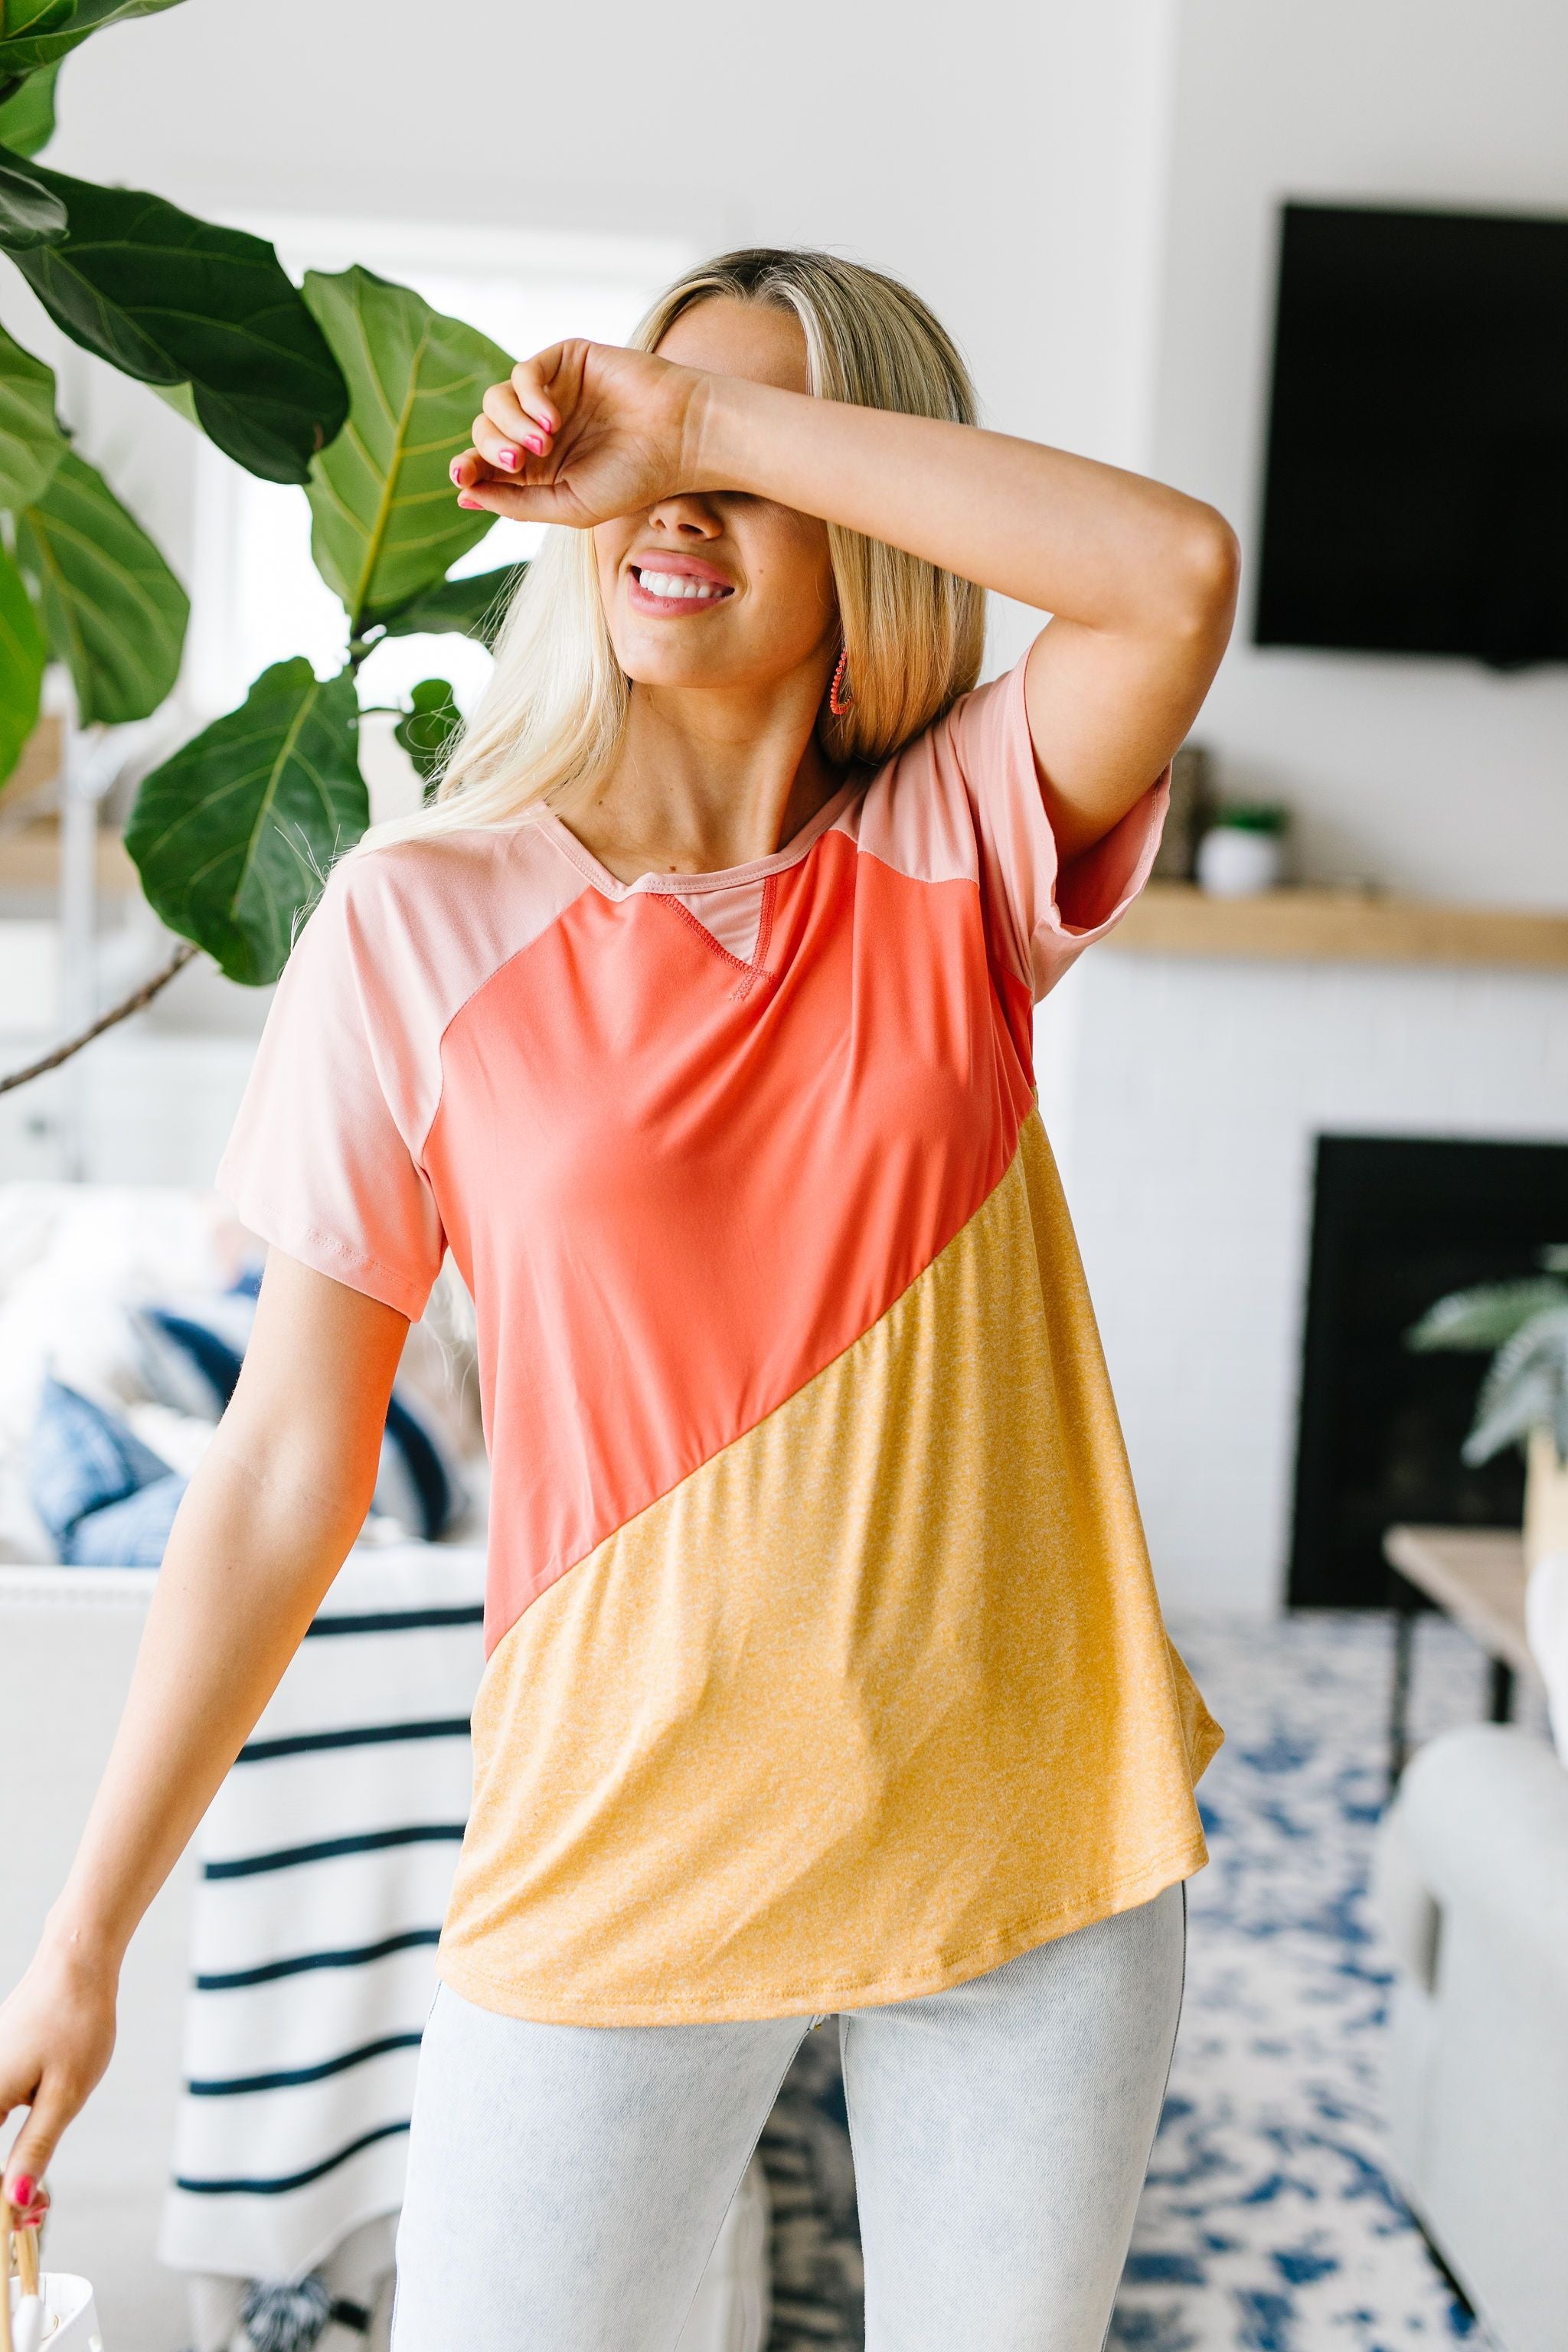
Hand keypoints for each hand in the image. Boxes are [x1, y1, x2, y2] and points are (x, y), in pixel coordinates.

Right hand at [0, 1935, 117, 2223]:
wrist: (75, 1963)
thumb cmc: (74, 2022)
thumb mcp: (64, 2095)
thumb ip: (34, 2149)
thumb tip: (12, 2201)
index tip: (23, 2224)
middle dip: (1, 2196)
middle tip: (37, 2214)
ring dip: (3, 2177)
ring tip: (36, 2200)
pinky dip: (5, 2149)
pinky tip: (26, 2166)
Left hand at [450, 341, 708, 530]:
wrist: (680, 438)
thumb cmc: (634, 478)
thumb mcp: (570, 506)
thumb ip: (517, 503)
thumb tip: (463, 495)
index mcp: (539, 468)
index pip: (485, 464)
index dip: (467, 468)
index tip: (461, 477)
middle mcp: (540, 429)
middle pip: (484, 431)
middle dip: (489, 448)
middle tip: (515, 462)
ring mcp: (551, 393)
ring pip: (496, 399)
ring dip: (508, 424)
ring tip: (542, 443)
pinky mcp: (566, 361)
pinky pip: (524, 373)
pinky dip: (528, 397)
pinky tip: (551, 419)